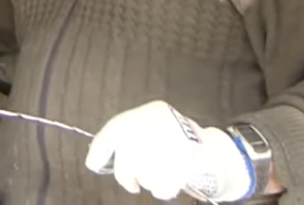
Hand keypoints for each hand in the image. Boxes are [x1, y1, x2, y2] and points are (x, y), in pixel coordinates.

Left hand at [84, 101, 252, 202]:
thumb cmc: (172, 134)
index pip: (111, 134)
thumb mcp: (150, 120)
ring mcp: (168, 150)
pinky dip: (163, 188)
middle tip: (132, 183)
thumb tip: (98, 155)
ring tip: (162, 170)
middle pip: (126, 165)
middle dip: (126, 177)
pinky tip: (172, 178)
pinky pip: (161, 188)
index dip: (99, 152)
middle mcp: (153, 130)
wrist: (210, 147)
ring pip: (143, 177)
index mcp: (146, 114)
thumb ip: (128, 133)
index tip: (93, 165)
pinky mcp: (182, 169)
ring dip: (148, 180)